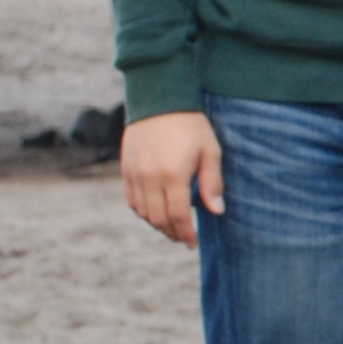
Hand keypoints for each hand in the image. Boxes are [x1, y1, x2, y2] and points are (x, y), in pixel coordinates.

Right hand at [120, 108, 222, 246]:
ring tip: (173, 227)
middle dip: (172, 233)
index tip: (192, 243)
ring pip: (142, 212)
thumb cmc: (191, 125)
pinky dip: (143, 211)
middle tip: (184, 239)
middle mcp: (149, 177)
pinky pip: (131, 199)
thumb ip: (212, 183)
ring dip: (157, 224)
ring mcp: (134, 173)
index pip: (178, 215)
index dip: (186, 233)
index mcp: (173, 174)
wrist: (159, 100)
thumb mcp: (210, 151)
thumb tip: (217, 211)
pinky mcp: (125, 168)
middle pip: (158, 218)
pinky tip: (156, 212)